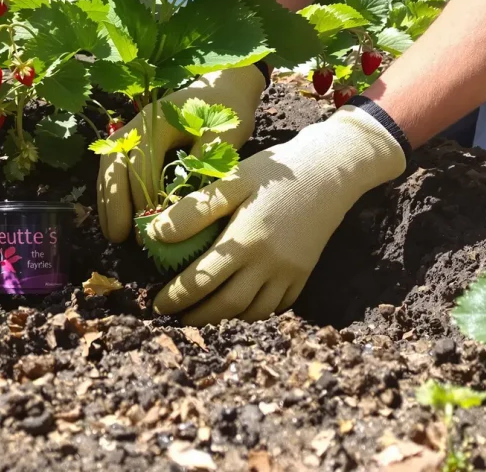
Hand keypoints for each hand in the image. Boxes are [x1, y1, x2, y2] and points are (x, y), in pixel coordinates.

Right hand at [96, 65, 267, 242]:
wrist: (224, 86)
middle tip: (120, 237)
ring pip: (108, 169)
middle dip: (114, 203)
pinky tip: (114, 220)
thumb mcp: (223, 133)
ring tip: (113, 235)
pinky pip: (114, 170)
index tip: (152, 226)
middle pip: (114, 165)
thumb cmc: (225, 110)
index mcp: (157, 120)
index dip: (145, 197)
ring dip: (107, 203)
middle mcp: (136, 125)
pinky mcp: (132, 143)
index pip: (142, 163)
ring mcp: (130, 132)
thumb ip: (206, 162)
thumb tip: (187, 201)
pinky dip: (111, 195)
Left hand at [149, 104, 407, 325]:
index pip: (201, 280)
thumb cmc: (275, 171)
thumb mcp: (232, 181)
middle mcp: (268, 263)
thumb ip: (194, 210)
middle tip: (176, 314)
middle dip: (197, 315)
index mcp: (245, 240)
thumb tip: (154, 234)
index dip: (176, 297)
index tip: (157, 303)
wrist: (331, 169)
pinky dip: (255, 310)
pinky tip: (240, 302)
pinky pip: (277, 305)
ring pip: (253, 310)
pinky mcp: (304, 274)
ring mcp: (289, 272)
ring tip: (204, 309)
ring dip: (226, 316)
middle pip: (226, 305)